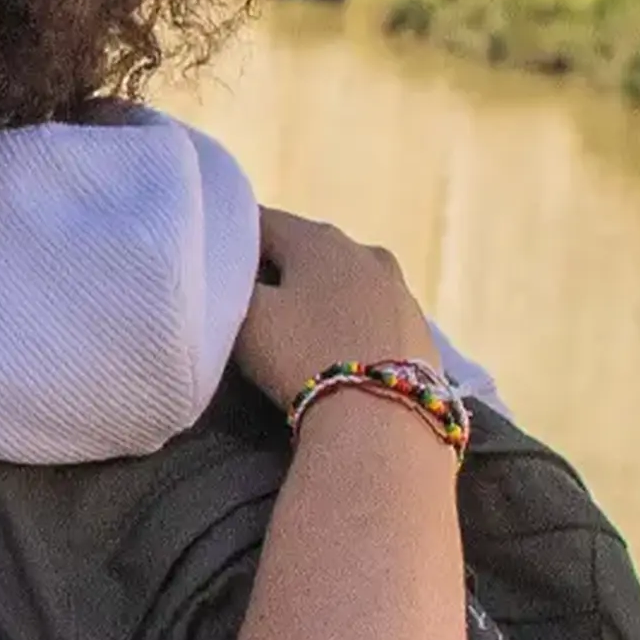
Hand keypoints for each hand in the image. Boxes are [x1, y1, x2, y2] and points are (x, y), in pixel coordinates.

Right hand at [231, 210, 437, 408]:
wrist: (380, 418)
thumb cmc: (302, 356)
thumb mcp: (248, 317)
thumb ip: (236, 284)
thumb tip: (236, 271)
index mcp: (318, 239)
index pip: (263, 221)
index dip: (234, 238)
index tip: (217, 262)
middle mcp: (365, 252)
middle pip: (309, 249)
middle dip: (280, 267)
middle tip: (252, 300)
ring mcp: (401, 291)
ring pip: (347, 281)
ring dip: (321, 295)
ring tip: (298, 329)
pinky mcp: (422, 330)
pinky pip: (374, 316)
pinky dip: (352, 324)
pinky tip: (338, 352)